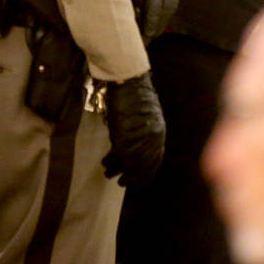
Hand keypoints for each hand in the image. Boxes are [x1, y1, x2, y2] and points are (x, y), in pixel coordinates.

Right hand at [102, 71, 165, 186]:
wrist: (128, 80)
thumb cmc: (133, 95)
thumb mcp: (144, 116)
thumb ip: (143, 133)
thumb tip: (133, 151)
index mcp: (159, 131)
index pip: (155, 160)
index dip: (146, 173)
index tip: (137, 181)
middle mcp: (153, 137)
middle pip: (143, 165)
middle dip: (132, 177)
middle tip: (122, 183)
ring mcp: (139, 136)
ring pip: (129, 163)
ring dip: (118, 170)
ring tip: (108, 174)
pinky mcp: (125, 134)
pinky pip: (118, 155)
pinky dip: (111, 161)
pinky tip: (105, 163)